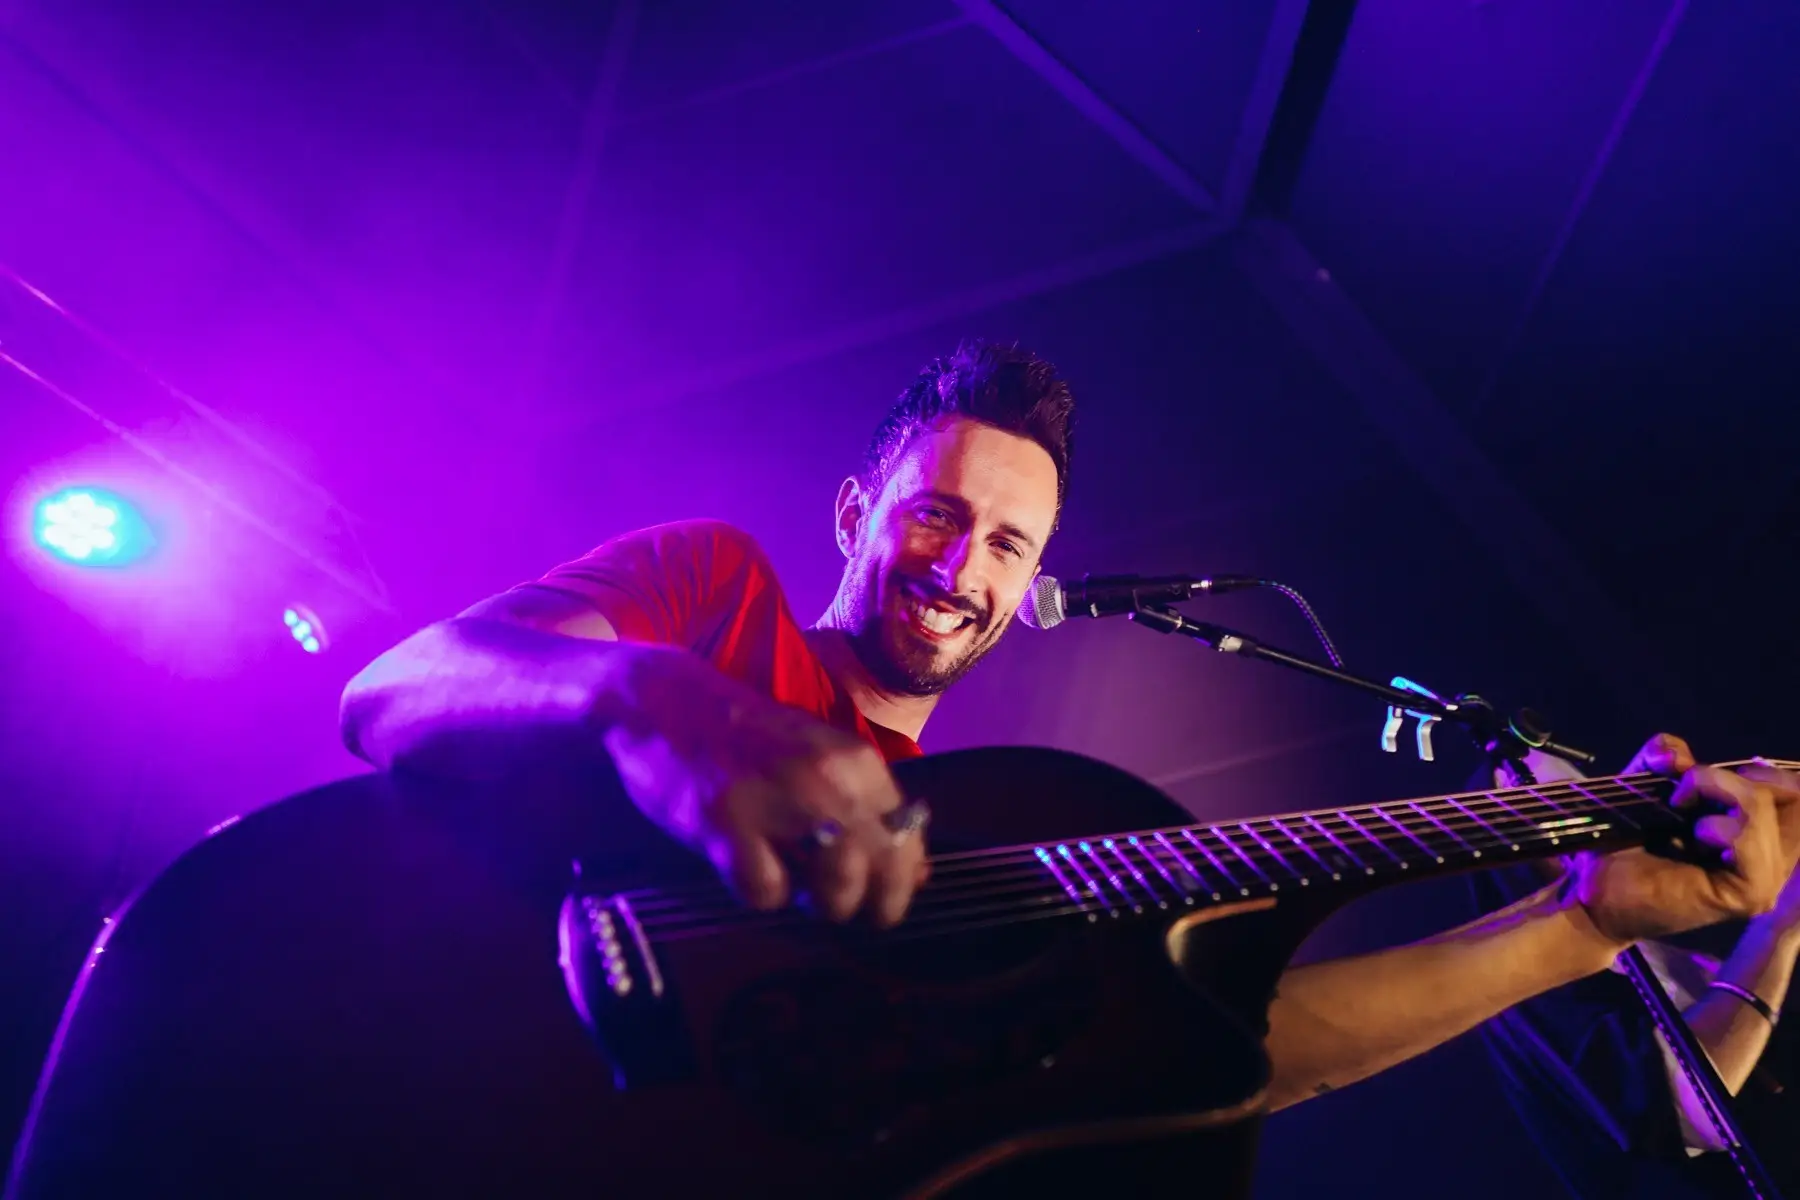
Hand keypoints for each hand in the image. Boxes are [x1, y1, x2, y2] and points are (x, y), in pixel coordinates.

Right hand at [599, 644, 927, 926]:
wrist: (668, 702)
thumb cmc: (748, 739)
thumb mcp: (822, 758)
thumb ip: (868, 809)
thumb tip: (918, 875)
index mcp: (859, 762)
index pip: (910, 842)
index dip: (898, 883)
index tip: (877, 894)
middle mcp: (830, 779)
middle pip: (885, 875)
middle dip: (866, 906)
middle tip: (833, 901)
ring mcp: (780, 800)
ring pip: (838, 891)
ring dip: (817, 904)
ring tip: (791, 879)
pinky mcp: (729, 823)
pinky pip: (768, 893)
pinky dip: (758, 893)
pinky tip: (743, 864)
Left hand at [1566, 734, 1799, 946]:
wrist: (1595, 890)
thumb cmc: (1623, 842)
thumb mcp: (1644, 782)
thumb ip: (1665, 754)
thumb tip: (1677, 755)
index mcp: (1761, 830)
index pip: (1793, 788)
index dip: (1753, 770)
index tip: (1701, 777)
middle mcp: (1774, 854)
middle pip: (1788, 790)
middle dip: (1729, 776)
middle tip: (1685, 792)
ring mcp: (1767, 877)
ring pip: (1762, 807)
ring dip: (1713, 792)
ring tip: (1678, 811)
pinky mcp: (1751, 894)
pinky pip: (1747, 839)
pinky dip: (1714, 826)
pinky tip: (1691, 837)